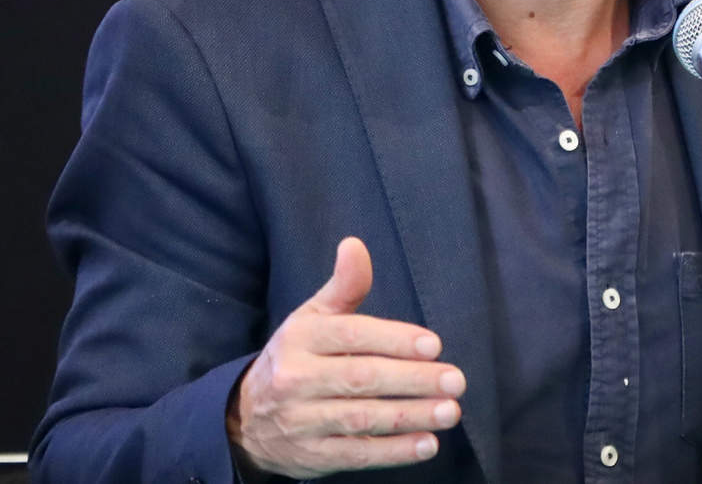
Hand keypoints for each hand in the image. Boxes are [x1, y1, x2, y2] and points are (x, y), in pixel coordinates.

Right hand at [227, 237, 464, 476]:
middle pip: (361, 378)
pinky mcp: (311, 456)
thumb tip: (355, 245)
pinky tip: (427, 444)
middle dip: (413, 380)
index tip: (434, 345)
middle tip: (455, 381)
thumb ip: (343, 285)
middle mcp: (296, 379)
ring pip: (362, 418)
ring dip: (410, 416)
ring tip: (450, 411)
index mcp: (300, 338)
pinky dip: (394, 452)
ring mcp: (301, 421)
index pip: (352, 336)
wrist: (246, 417)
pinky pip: (357, 454)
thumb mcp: (312, 317)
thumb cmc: (296, 356)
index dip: (395, 340)